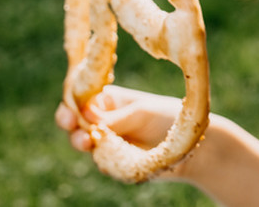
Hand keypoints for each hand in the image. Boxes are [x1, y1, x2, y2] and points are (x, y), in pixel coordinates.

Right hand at [55, 84, 180, 154]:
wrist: (190, 145)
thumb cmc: (166, 118)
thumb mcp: (141, 112)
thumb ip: (115, 117)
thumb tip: (85, 116)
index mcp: (109, 99)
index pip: (81, 96)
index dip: (71, 101)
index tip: (70, 108)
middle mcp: (103, 118)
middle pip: (74, 119)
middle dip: (68, 121)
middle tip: (71, 124)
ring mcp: (106, 141)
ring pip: (82, 142)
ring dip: (79, 141)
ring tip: (87, 142)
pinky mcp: (113, 161)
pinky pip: (100, 161)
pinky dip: (101, 159)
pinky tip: (108, 158)